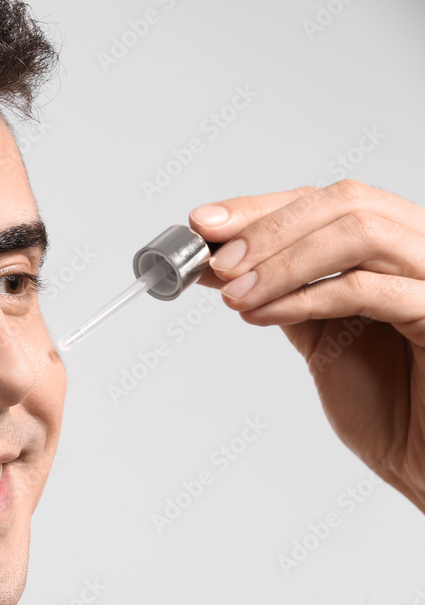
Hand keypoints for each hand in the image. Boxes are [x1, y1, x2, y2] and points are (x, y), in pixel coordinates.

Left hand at [188, 180, 424, 513]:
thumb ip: (281, 293)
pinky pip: (370, 290)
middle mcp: (423, 249)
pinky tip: (262, 315)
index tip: (203, 224)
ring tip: (234, 295)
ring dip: (282, 262)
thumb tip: (217, 264)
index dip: (260, 207)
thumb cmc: (387, 403)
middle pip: (345, 202)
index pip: (325, 200)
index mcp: (394, 248)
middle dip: (268, 229)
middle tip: (217, 262)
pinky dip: (306, 297)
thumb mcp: (321, 335)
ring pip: (360, 233)